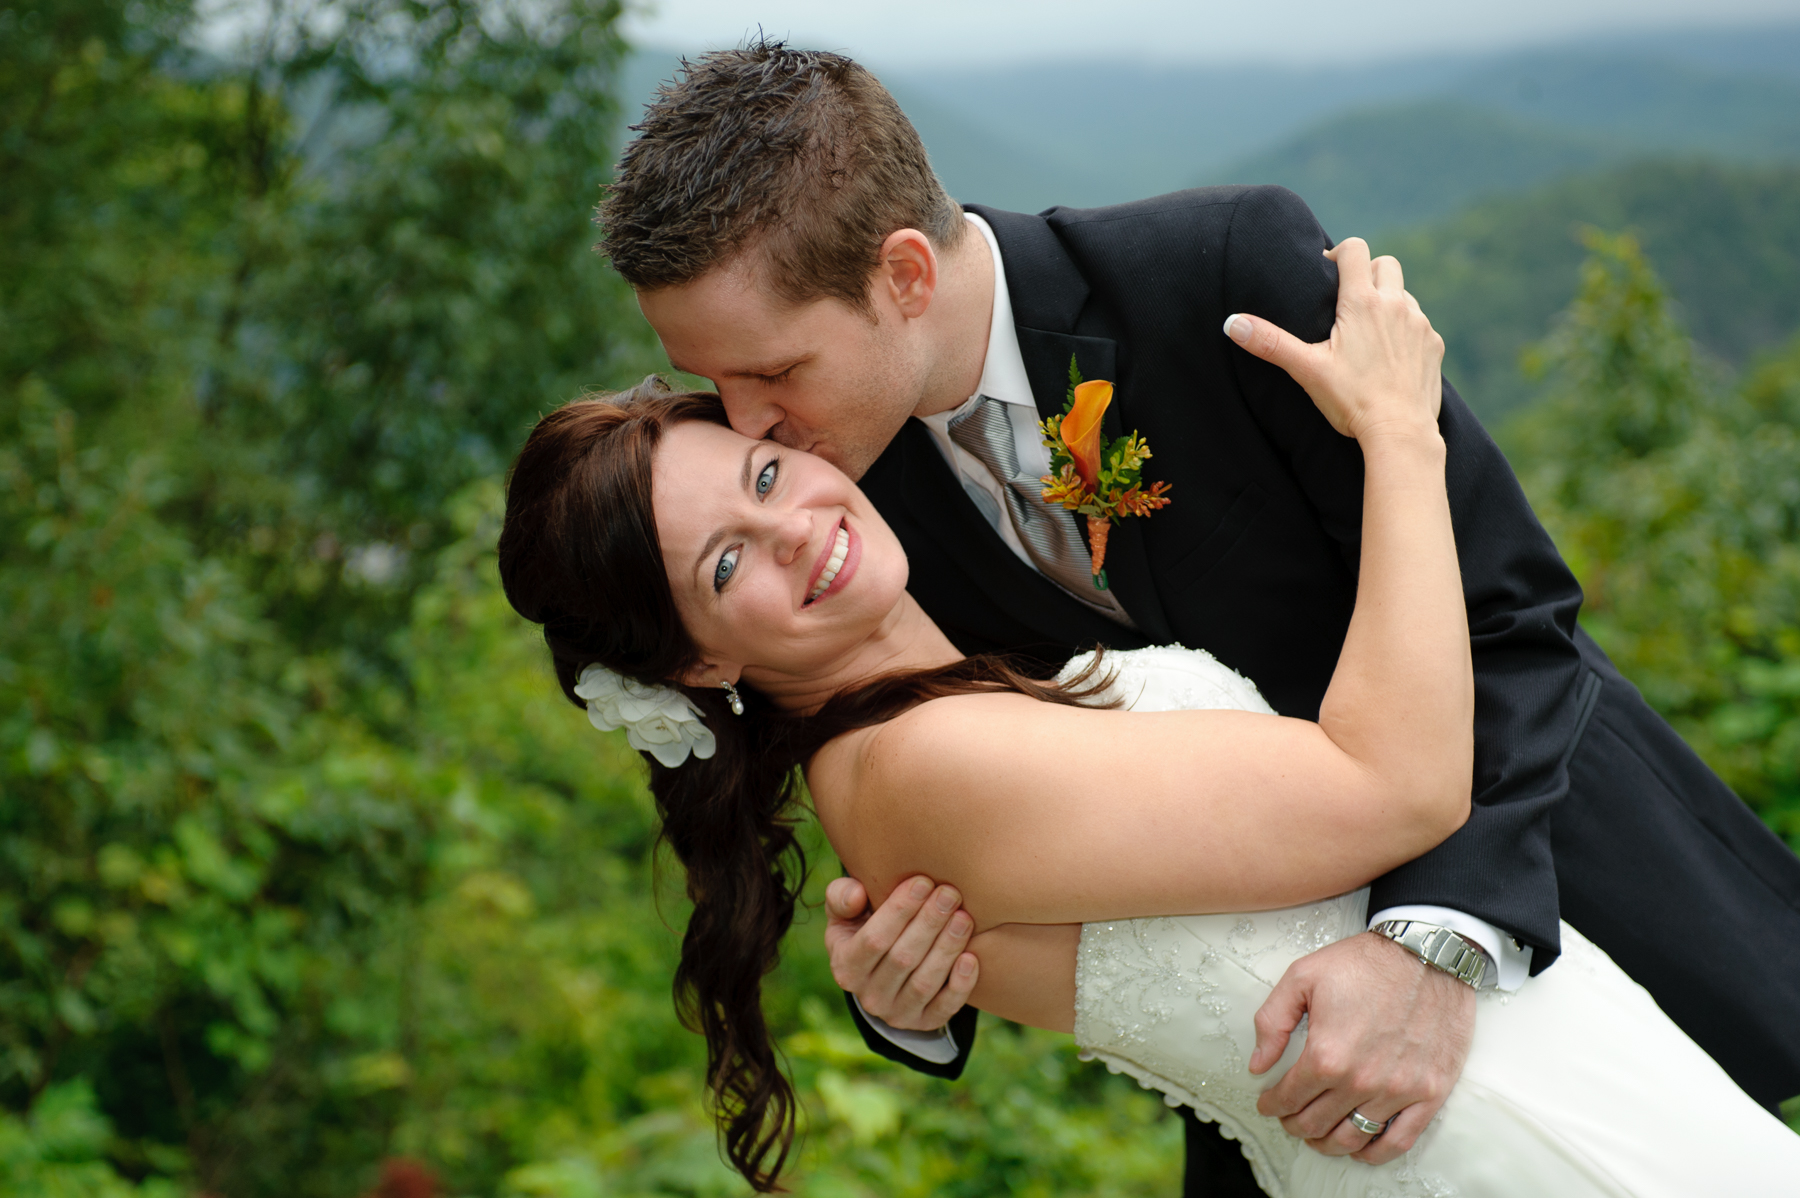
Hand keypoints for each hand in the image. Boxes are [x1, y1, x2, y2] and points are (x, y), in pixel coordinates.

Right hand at [824, 874, 977, 1030]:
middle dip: (929, 923)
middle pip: (902, 959)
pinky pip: (944, 1008)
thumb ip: (841, 897)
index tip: (923, 882)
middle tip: (950, 894)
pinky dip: (959, 985)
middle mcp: (868, 996)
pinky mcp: (923, 1023)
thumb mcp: (845, 912)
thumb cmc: (864, 926)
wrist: (883, 968)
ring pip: (924, 983)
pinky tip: (971, 958)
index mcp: (845, 967)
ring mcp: (896, 1014)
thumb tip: (857, 894)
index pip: (873, 939)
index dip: (899, 910)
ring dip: (946, 949)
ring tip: (964, 918)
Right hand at [1223, 237, 1444, 440]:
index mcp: (1362, 303)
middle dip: (1367, 273)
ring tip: (1368, 330)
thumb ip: (1270, 343)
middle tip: (1348, 301)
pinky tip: (1391, 355)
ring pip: (1404, 294)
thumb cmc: (1351, 400)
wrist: (1400, 432)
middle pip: (1386, 264)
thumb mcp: (1306, 369)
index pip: (1355, 250)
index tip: (1328, 273)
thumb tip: (1232, 324)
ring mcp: (1419, 324)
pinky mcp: (1434, 345)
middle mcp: (1396, 305)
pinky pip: (1420, 324)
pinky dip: (1405, 330)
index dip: (1339, 254)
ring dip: (1388, 302)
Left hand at [1250, 932, 1474, 1163]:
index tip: (1267, 1103)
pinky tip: (1359, 1148)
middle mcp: (1360, 1080)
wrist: (1428, 952)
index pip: (1288, 1097)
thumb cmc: (1364, 962)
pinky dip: (1374, 1152)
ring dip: (1328, 1143)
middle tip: (1289, 1118)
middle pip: (1316, 1123)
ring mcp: (1397, 1091)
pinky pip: (1398, 1141)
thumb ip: (1272, 1022)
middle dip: (1294, 1124)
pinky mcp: (1429, 1093)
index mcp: (1326, 1054)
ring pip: (1352, 1138)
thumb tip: (1258, 1065)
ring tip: (1318, 1135)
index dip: (1272, 1104)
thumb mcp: (1302, 977)